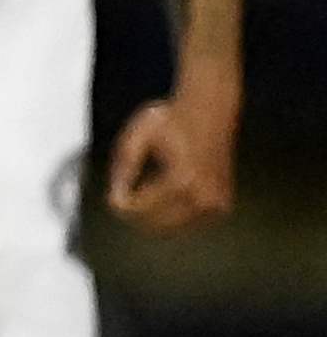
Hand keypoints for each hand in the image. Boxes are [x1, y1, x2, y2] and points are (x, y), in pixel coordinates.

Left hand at [103, 90, 237, 233]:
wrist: (211, 108)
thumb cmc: (171, 119)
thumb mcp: (137, 136)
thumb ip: (124, 169)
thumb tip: (116, 202)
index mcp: (182, 180)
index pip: (138, 209)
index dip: (119, 201)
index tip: (114, 189)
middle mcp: (204, 196)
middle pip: (153, 224)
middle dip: (135, 211)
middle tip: (127, 189)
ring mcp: (217, 204)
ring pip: (169, 228)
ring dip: (153, 213)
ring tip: (150, 182)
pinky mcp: (222, 207)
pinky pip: (185, 223)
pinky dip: (171, 212)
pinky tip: (168, 188)